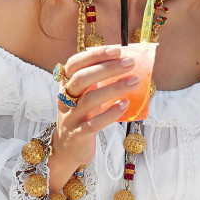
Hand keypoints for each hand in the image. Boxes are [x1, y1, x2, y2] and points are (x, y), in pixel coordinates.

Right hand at [50, 45, 139, 188]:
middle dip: (107, 68)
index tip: (117, 50)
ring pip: (89, 99)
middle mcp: (65, 98)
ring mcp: (70, 117)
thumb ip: (99, 82)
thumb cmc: (82, 117)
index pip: (74, 64)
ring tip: (134, 81)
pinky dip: (111, 113)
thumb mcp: (85, 97)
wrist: (67, 149)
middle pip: (82, 78)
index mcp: (66, 85)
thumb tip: (127, 64)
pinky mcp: (78, 134)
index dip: (94, 55)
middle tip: (130, 63)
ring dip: (114, 88)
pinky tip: (125, 105)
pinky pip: (94, 123)